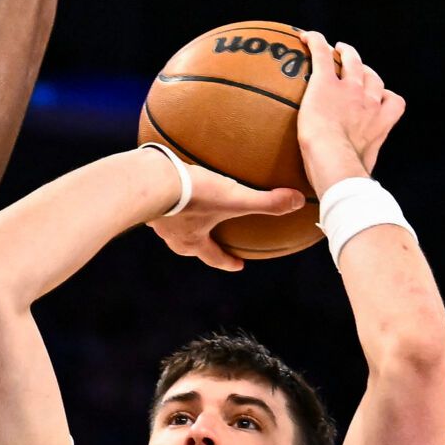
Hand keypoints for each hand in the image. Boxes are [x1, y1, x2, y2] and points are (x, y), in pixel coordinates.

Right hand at [146, 161, 303, 272]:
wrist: (150, 179)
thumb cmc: (192, 194)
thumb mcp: (235, 198)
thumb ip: (267, 202)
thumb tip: (298, 201)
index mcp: (193, 241)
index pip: (215, 258)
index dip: (228, 262)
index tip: (239, 265)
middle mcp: (172, 235)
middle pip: (191, 244)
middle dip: (202, 242)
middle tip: (211, 237)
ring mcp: (156, 217)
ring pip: (174, 223)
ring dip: (183, 219)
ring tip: (189, 208)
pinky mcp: (145, 196)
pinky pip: (161, 199)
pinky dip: (169, 196)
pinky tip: (173, 182)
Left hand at [297, 30, 406, 197]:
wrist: (336, 165)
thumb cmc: (345, 180)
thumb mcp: (359, 178)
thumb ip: (358, 179)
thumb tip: (351, 203)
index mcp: (380, 123)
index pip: (392, 102)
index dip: (385, 97)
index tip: (377, 98)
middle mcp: (370, 102)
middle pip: (373, 77)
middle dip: (366, 70)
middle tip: (353, 68)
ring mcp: (350, 90)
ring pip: (352, 60)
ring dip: (346, 52)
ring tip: (336, 49)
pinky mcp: (326, 83)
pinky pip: (322, 54)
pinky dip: (315, 42)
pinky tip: (303, 37)